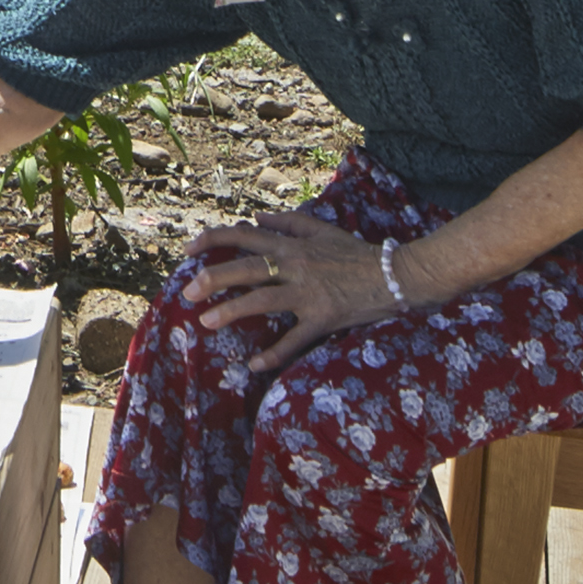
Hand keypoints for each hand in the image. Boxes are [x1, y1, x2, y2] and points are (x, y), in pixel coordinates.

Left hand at [175, 207, 394, 365]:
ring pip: (263, 301)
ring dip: (232, 311)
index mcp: (293, 245)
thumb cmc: (358, 254)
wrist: (396, 276)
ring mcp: (309, 294)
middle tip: (186, 292)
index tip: (188, 249)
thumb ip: (288, 223)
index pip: (245, 236)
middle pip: (247, 269)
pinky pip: (294, 339)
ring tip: (206, 322)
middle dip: (213, 278)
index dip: (213, 239)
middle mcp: (296, 267)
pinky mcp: (323, 318)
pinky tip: (254, 365)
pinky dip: (274, 354)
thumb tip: (254, 218)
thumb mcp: (323, 231)